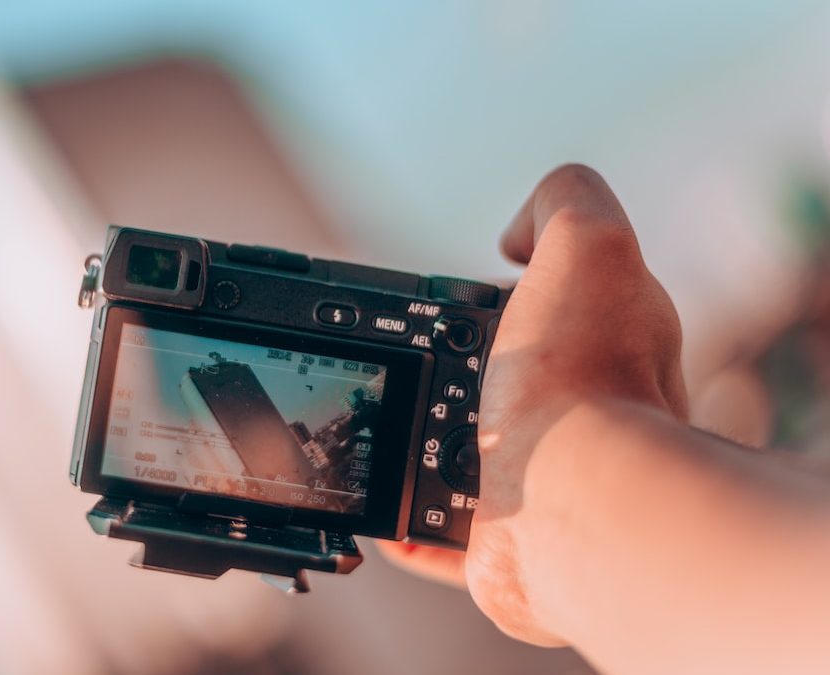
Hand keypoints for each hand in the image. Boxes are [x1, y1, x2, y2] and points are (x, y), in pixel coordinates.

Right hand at [379, 164, 687, 644]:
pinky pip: (442, 531)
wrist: (577, 503)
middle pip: (505, 378)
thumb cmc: (583, 378)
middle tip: (407, 361)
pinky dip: (408, 520)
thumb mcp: (589, 241)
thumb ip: (563, 202)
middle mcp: (585, 411)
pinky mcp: (505, 538)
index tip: (461, 296)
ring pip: (471, 453)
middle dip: (454, 367)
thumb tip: (516, 237)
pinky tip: (382, 506)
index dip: (509, 291)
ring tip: (381, 425)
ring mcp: (544, 477)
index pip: (555, 305)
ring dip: (423, 440)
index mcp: (607, 342)